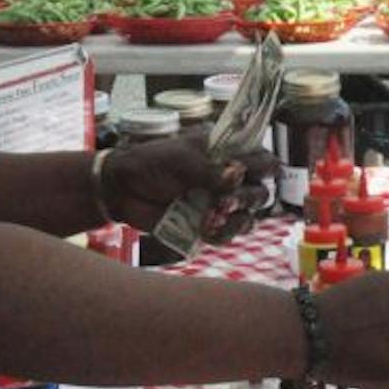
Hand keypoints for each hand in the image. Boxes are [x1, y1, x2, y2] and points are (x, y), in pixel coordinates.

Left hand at [100, 137, 275, 234]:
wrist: (122, 190)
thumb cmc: (151, 163)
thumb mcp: (180, 159)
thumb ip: (210, 170)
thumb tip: (238, 173)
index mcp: (225, 153)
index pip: (260, 158)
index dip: (266, 165)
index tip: (262, 172)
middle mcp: (228, 179)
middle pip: (260, 191)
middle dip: (248, 197)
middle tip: (224, 201)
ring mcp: (219, 204)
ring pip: (249, 217)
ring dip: (236, 219)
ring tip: (212, 216)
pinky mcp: (208, 224)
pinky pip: (228, 234)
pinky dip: (222, 234)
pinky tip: (205, 230)